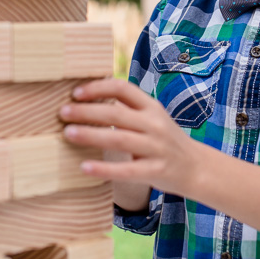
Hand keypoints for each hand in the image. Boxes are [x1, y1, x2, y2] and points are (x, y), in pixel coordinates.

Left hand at [59, 78, 200, 197]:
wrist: (197, 167)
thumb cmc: (164, 140)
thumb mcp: (152, 118)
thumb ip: (127, 108)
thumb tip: (89, 98)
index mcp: (152, 107)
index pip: (123, 88)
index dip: (98, 87)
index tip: (75, 92)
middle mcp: (155, 124)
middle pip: (116, 113)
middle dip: (87, 111)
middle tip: (62, 112)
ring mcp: (156, 148)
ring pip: (119, 139)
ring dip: (91, 135)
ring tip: (67, 134)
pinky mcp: (156, 171)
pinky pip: (126, 170)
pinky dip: (104, 169)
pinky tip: (84, 167)